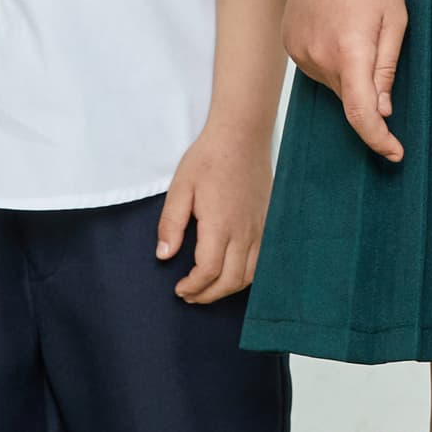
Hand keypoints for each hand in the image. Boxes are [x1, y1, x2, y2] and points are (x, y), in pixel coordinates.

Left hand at [158, 111, 274, 303]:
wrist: (242, 136)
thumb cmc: (208, 159)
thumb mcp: (180, 187)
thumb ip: (171, 224)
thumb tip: (164, 255)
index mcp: (220, 224)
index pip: (208, 271)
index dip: (193, 287)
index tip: (179, 288)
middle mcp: (244, 231)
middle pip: (231, 280)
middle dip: (208, 295)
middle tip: (189, 296)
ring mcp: (260, 228)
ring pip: (250, 275)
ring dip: (228, 289)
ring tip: (208, 289)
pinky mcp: (268, 223)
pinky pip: (262, 261)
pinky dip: (247, 276)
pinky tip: (233, 273)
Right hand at [286, 0, 407, 163]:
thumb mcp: (395, 20)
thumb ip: (386, 70)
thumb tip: (381, 111)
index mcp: (350, 51)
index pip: (361, 115)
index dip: (378, 140)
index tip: (394, 153)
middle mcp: (318, 56)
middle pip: (347, 98)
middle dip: (368, 91)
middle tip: (381, 48)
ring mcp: (299, 50)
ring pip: (332, 82)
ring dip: (349, 71)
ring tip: (357, 26)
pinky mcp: (288, 41)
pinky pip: (316, 66)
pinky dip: (332, 59)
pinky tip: (339, 26)